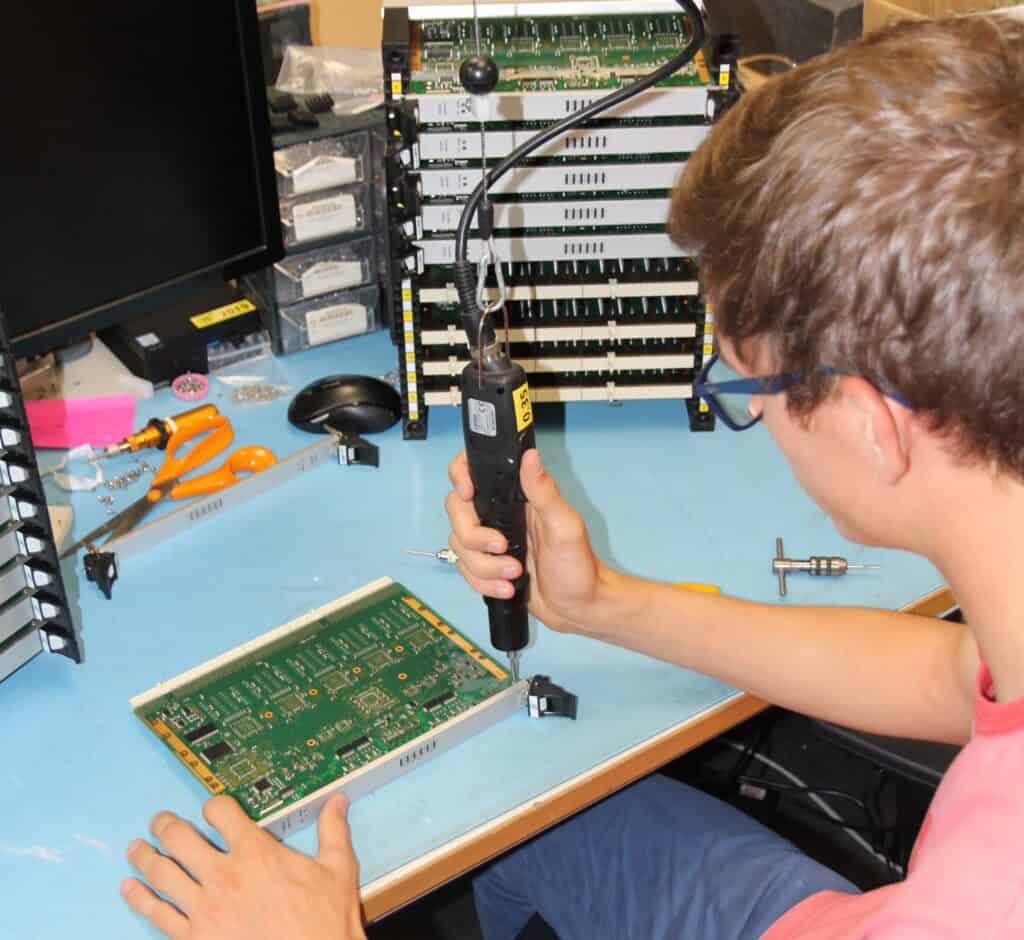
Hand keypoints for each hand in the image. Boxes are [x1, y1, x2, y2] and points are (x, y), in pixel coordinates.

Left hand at [121, 793, 365, 939]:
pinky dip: (139, 900)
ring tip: (135, 848)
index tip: (212, 809)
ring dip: (145, 858)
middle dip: (165, 826)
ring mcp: (204, 909)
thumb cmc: (324, 921)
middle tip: (158, 821)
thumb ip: (333, 831)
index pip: (222, 813)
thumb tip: (337, 800)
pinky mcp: (193, 938)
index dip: (214, 806)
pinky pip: (158, 915)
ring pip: (163, 875)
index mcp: (256, 852)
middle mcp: (223, 875)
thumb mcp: (337, 870)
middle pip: (181, 839)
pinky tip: (129, 889)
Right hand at [445, 448, 604, 633]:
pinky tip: (507, 587)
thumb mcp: (564, 526)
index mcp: (517, 496)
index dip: (461, 476)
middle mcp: (499, 514)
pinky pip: (464, 569)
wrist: (577, 608)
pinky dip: (483, 582)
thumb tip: (531, 456)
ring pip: (459, 545)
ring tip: (514, 574)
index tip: (468, 493)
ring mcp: (489, 540)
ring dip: (484, 566)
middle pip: (457, 511)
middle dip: (475, 537)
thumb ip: (545, 491)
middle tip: (503, 548)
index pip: (475, 470)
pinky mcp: (485, 565)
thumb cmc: (579, 566)